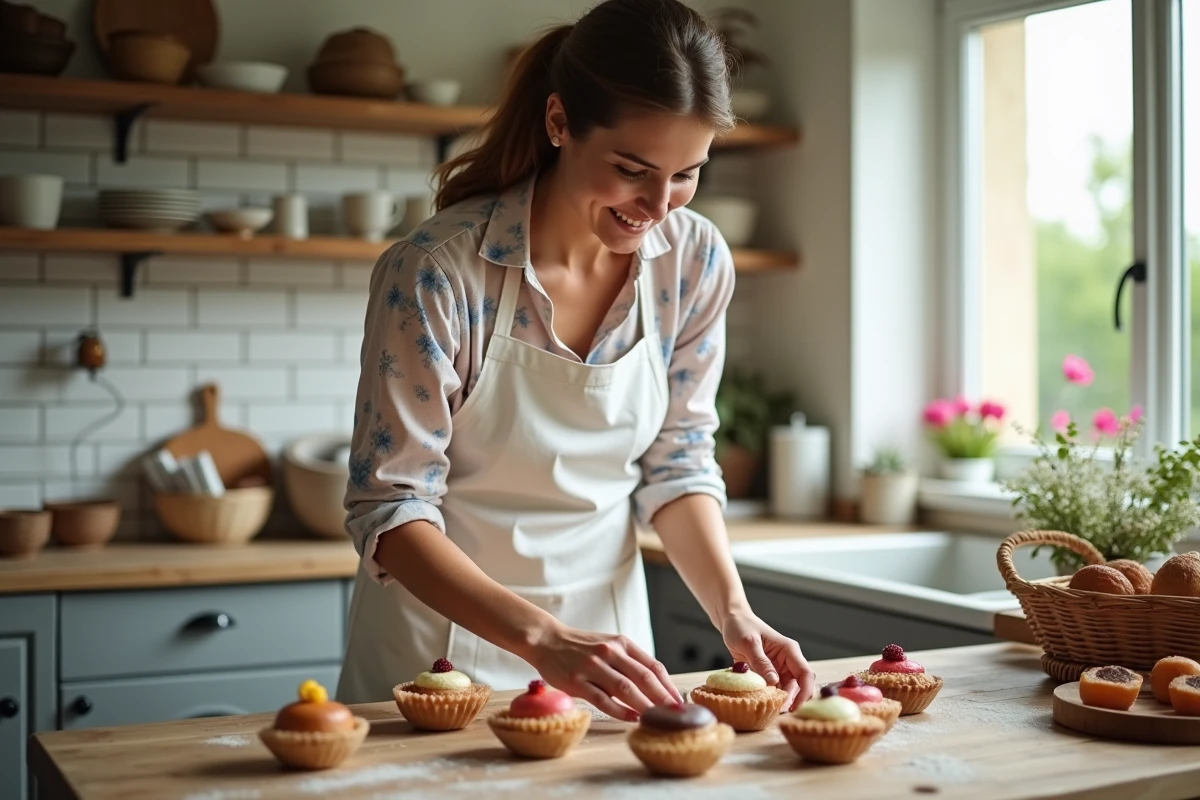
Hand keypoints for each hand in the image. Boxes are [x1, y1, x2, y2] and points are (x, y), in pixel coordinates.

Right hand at [526, 624, 682, 721]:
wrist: (547, 640)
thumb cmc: (581, 647)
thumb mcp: (609, 645)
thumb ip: (630, 662)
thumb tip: (656, 687)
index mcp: (622, 643)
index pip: (652, 666)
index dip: (669, 686)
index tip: (680, 702)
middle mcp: (610, 652)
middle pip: (643, 678)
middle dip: (663, 698)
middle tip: (676, 715)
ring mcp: (592, 666)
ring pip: (625, 689)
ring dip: (644, 706)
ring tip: (658, 719)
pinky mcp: (576, 680)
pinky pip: (602, 699)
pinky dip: (619, 710)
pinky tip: (631, 718)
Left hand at [720, 610, 814, 710]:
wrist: (732, 622)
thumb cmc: (741, 627)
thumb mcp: (749, 643)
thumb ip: (761, 662)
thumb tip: (773, 682)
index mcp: (789, 650)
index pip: (805, 674)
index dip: (804, 692)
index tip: (795, 707)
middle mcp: (787, 660)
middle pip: (798, 685)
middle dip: (791, 700)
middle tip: (778, 712)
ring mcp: (778, 668)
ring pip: (786, 689)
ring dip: (780, 700)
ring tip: (770, 710)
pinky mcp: (767, 674)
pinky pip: (773, 689)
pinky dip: (769, 697)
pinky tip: (762, 703)